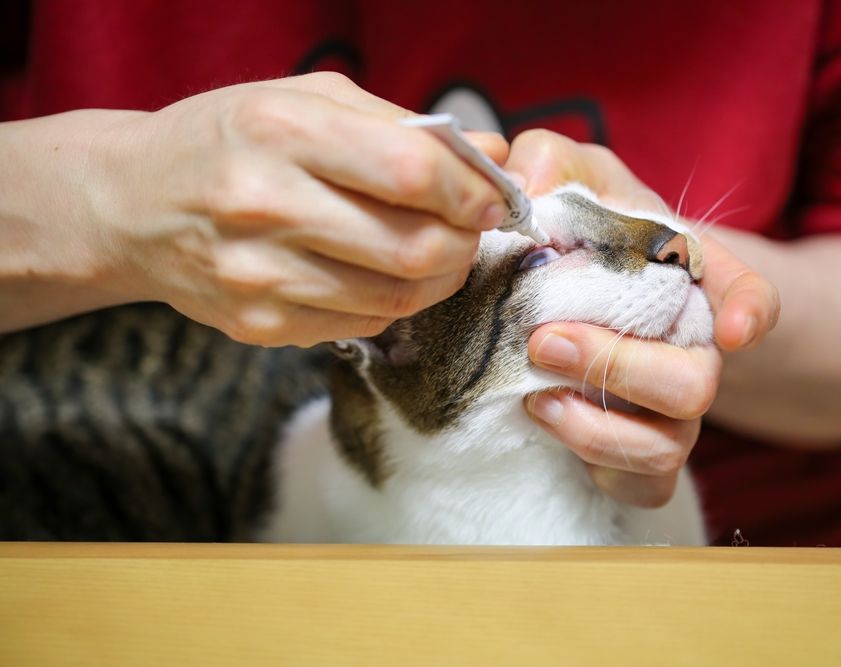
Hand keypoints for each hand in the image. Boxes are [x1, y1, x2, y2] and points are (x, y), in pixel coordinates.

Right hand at [81, 73, 507, 345]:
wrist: (131, 204)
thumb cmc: (230, 140)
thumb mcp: (305, 100)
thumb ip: (400, 125)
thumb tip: (492, 155)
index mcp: (281, 131)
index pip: (412, 172)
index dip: (471, 191)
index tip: (492, 198)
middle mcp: (264, 204)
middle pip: (416, 248)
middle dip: (466, 243)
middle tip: (470, 230)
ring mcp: (259, 275)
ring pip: (398, 297)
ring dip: (439, 277)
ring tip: (434, 250)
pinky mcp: (260, 325)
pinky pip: (364, 324)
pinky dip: (393, 301)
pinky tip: (380, 273)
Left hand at [507, 130, 778, 506]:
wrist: (560, 302)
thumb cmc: (580, 235)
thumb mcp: (565, 178)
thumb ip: (549, 163)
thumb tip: (528, 188)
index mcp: (689, 279)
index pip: (747, 292)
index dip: (753, 309)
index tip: (739, 329)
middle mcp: (690, 350)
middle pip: (694, 384)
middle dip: (618, 366)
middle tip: (544, 340)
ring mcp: (669, 411)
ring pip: (665, 446)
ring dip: (593, 423)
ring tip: (533, 389)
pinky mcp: (637, 457)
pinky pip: (639, 485)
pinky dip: (593, 462)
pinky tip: (544, 418)